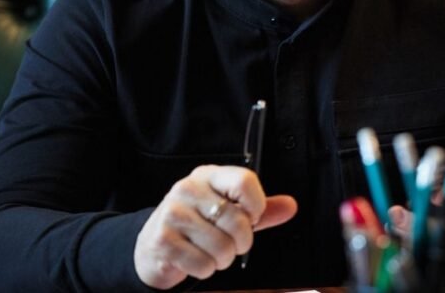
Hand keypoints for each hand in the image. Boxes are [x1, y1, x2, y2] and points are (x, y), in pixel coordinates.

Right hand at [133, 164, 297, 288]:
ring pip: (222, 247)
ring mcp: (173, 213)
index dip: (256, 206)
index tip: (250, 218)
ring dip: (222, 259)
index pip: (245, 181)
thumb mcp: (228, 211)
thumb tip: (291, 205)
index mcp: (208, 176)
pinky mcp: (163, 240)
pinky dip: (204, 270)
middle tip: (229, 243)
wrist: (153, 246)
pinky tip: (194, 259)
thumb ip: (259, 210)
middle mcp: (188, 189)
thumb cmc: (196, 226)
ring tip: (209, 251)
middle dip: (240, 243)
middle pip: (237, 221)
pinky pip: (203, 264)